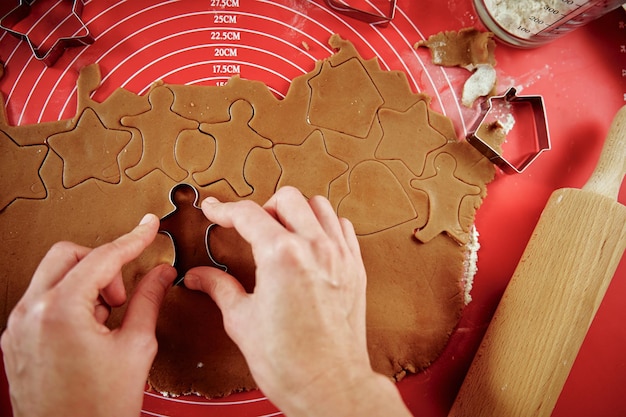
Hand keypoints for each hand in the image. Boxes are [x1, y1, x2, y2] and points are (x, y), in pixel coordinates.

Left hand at [1, 214, 175, 416]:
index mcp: (60, 311)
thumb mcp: (136, 347)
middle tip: (122, 294)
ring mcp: (18, 328)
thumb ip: (149, 300)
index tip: (146, 228)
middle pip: (68, 255)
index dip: (132, 240)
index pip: (103, 257)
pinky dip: (69, 302)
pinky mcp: (16, 341)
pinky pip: (43, 300)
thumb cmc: (98, 409)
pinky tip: (89, 331)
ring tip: (106, 321)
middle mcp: (30, 313)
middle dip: (101, 265)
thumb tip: (161, 274)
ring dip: (85, 284)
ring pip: (52, 276)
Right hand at [185, 187, 411, 416]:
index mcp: (282, 256)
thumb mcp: (242, 321)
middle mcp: (315, 248)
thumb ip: (220, 288)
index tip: (215, 210)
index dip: (225, 209)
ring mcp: (340, 256)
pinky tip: (311, 242)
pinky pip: (342, 227)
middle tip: (250, 229)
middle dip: (262, 207)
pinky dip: (324, 225)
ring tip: (281, 232)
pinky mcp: (355, 268)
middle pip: (287, 198)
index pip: (248, 215)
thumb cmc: (289, 361)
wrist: (329, 385)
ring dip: (296, 211)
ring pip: (319, 206)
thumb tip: (199, 276)